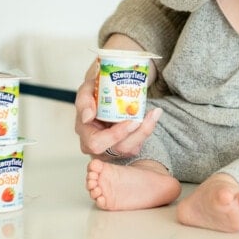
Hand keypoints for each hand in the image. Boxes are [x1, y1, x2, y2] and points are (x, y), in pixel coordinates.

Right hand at [74, 34, 162, 158]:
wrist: (106, 92)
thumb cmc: (95, 92)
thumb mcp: (87, 89)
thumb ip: (84, 100)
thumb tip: (87, 117)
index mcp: (84, 132)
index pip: (97, 143)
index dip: (116, 135)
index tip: (132, 121)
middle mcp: (96, 144)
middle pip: (119, 149)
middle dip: (136, 135)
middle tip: (147, 118)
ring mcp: (111, 147)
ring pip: (131, 149)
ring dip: (145, 131)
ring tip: (154, 114)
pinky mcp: (124, 146)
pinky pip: (137, 145)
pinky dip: (146, 131)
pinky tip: (152, 117)